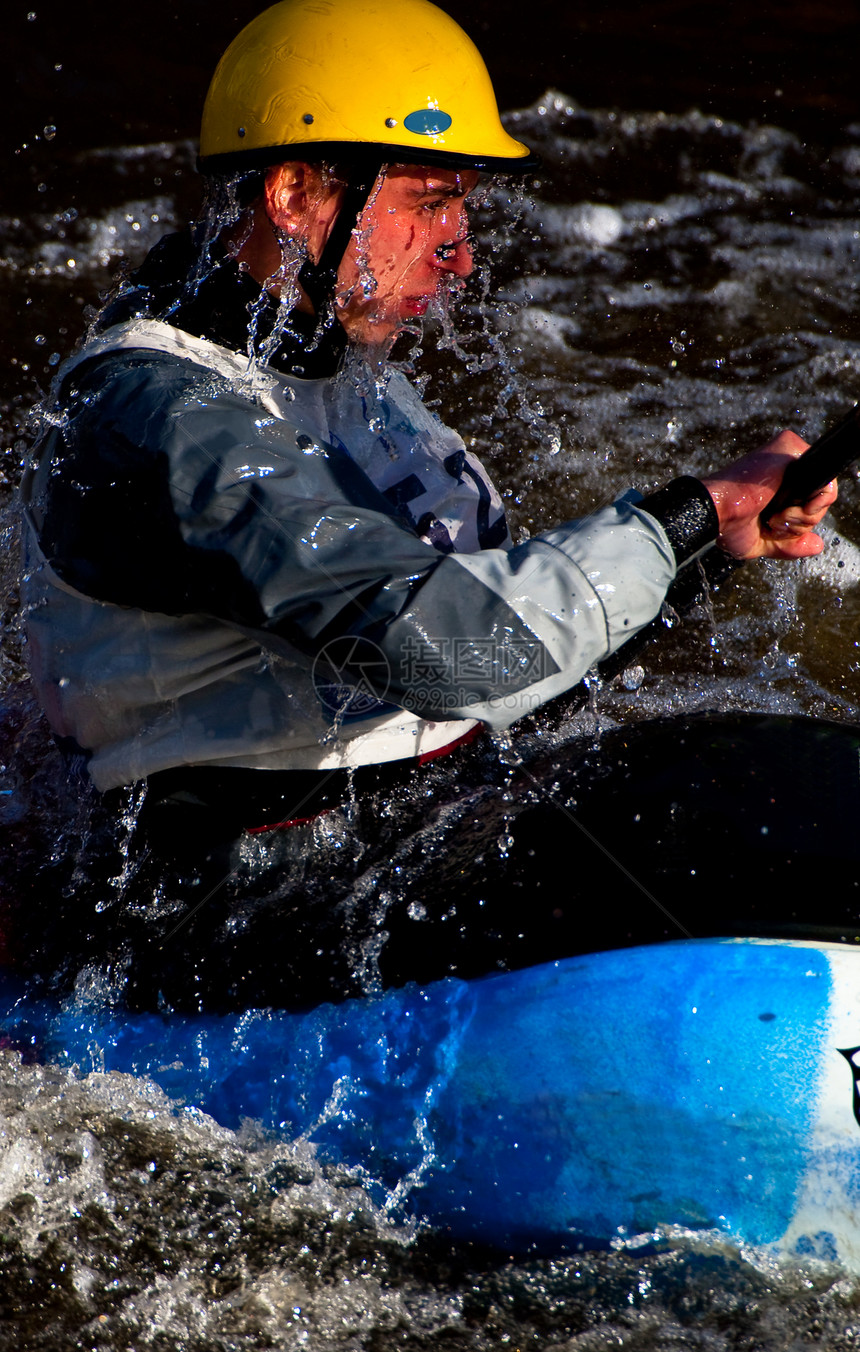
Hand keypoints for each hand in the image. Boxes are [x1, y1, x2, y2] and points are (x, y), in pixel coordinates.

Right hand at [700, 430, 836, 559]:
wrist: (717, 514)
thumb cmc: (729, 526)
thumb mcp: (766, 543)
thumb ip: (793, 544)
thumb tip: (818, 545)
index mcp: (777, 484)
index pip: (808, 504)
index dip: (797, 524)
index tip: (771, 527)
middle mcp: (784, 467)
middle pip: (818, 501)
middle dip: (799, 524)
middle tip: (771, 522)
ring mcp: (789, 456)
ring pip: (824, 494)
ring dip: (800, 518)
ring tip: (774, 516)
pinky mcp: (791, 448)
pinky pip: (826, 484)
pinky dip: (810, 507)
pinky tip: (782, 509)